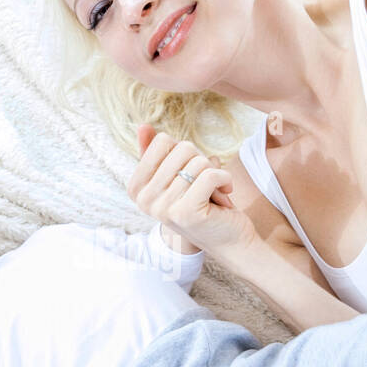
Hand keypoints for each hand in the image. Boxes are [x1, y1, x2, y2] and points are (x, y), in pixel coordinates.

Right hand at [128, 124, 257, 255]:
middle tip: (204, 186)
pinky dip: (225, 179)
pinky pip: (211, 175)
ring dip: (214, 174)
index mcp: (137, 189)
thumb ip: (158, 154)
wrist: (229, 240)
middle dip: (201, 163)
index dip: (184, 153)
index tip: (189, 174)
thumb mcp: (177, 177)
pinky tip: (225, 194)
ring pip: (199, 162)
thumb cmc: (204, 204)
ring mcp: (163, 208)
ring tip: (213, 194)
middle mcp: (144, 201)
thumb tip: (143, 126)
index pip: (161, 142)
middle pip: (182, 149)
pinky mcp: (186, 213)